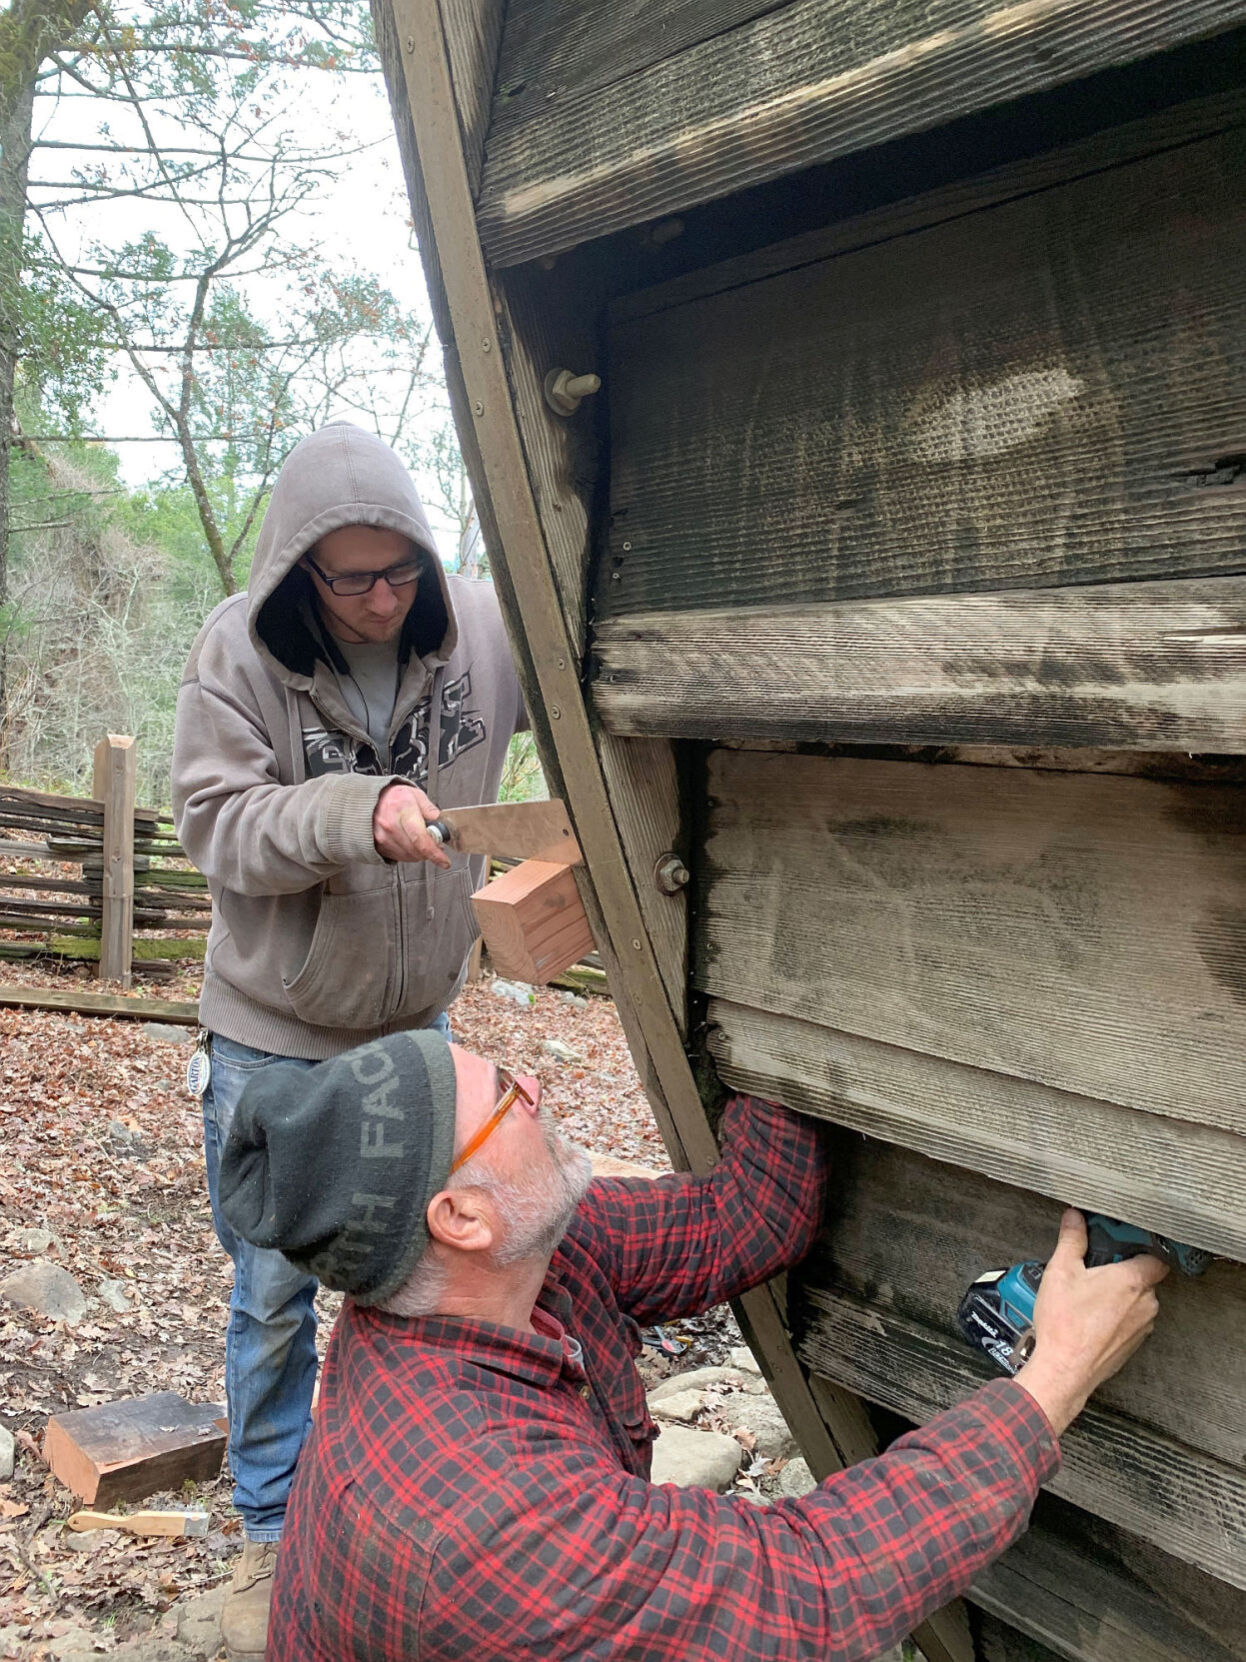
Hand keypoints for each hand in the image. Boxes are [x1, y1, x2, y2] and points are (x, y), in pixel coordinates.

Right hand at [372, 783, 450, 867]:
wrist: (372, 799)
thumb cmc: (395, 797)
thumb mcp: (416, 795)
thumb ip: (430, 810)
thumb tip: (441, 823)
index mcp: (403, 810)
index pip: (421, 838)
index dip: (435, 853)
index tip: (444, 861)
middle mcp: (391, 826)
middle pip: (416, 851)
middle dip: (430, 852)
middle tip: (436, 845)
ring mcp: (383, 837)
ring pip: (409, 856)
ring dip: (420, 854)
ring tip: (422, 842)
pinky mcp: (379, 846)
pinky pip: (399, 857)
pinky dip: (409, 854)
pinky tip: (411, 844)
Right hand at [1015, 1209, 1166, 1435]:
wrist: (1064, 1370)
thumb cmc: (1065, 1324)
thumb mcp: (1061, 1271)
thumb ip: (1072, 1240)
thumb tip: (1074, 1219)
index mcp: (1132, 1281)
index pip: (1156, 1256)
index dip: (1140, 1247)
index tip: (1120, 1242)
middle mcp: (1145, 1304)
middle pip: (1144, 1277)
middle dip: (1121, 1271)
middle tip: (1094, 1269)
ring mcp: (1142, 1327)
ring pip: (1137, 1301)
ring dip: (1118, 1295)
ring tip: (1087, 1296)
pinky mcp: (1133, 1345)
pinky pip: (1130, 1321)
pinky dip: (1115, 1316)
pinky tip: (1089, 1317)